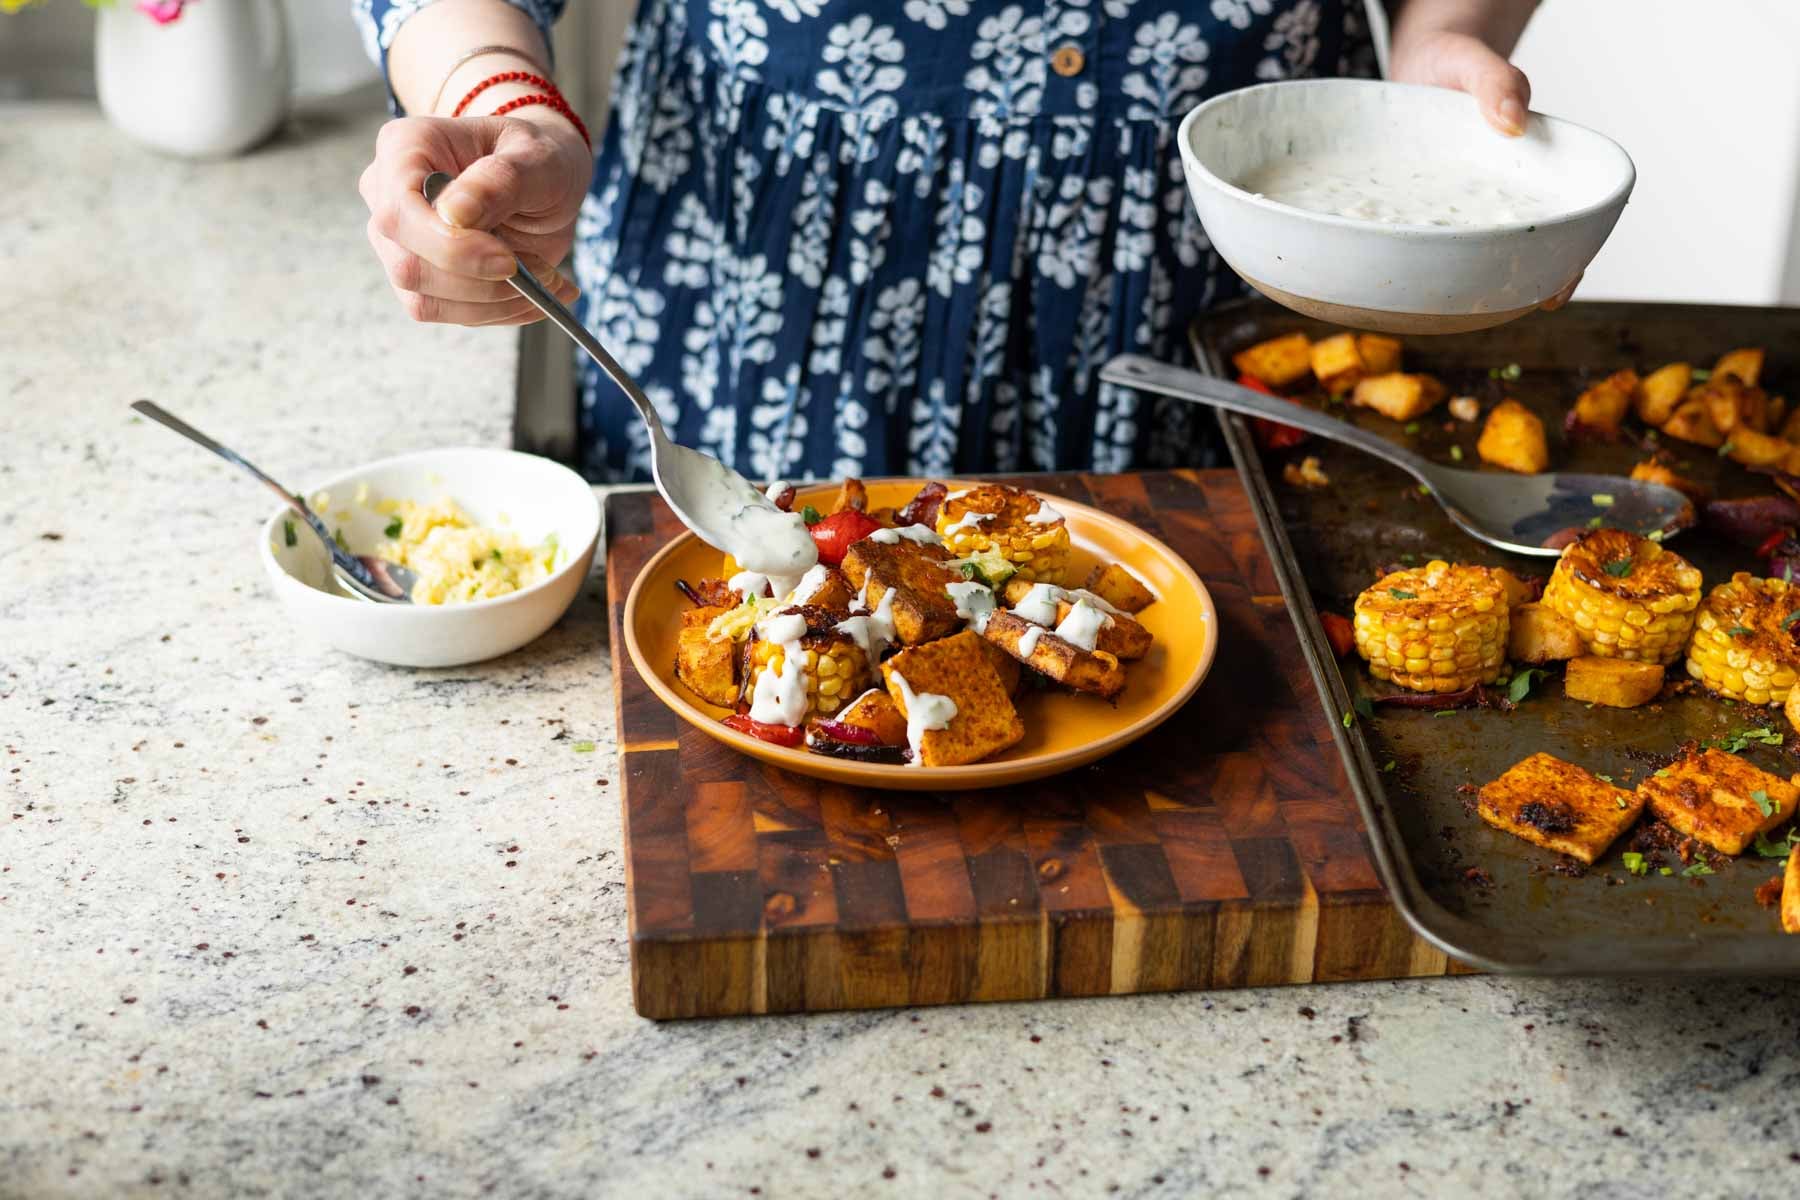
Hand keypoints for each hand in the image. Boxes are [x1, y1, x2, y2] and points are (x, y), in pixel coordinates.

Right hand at [358, 112, 589, 325]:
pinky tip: (535, 295)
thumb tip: (453, 214)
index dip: (450, 247)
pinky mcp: (420, 278)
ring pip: (424, 299)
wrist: (542, 179)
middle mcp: (388, 195)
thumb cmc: (535, 158)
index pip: (399, 212)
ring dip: (495, 302)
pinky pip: (447, 313)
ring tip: (547, 280)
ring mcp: (398, 242)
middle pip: (408, 265)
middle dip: (482, 282)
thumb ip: (499, 181)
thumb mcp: (537, 159)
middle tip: (543, 272)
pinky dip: (499, 312)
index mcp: (405, 147)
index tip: (508, 261)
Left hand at [1390, 28, 1577, 309]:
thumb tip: (1511, 122)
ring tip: (1457, 314)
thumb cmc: (1449, 59)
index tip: (1560, 289)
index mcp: (1528, 163)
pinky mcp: (1424, 205)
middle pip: (1524, 248)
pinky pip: (1429, 240)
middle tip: (1507, 311)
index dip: (1567, 259)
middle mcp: (1498, 192)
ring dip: (1472, 284)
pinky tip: (1410, 289)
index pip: (1564, 218)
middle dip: (1522, 284)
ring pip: (1475, 254)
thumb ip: (1495, 79)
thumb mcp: (1470, 60)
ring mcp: (1461, 203)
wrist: (1415, 61)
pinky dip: (1425, 264)